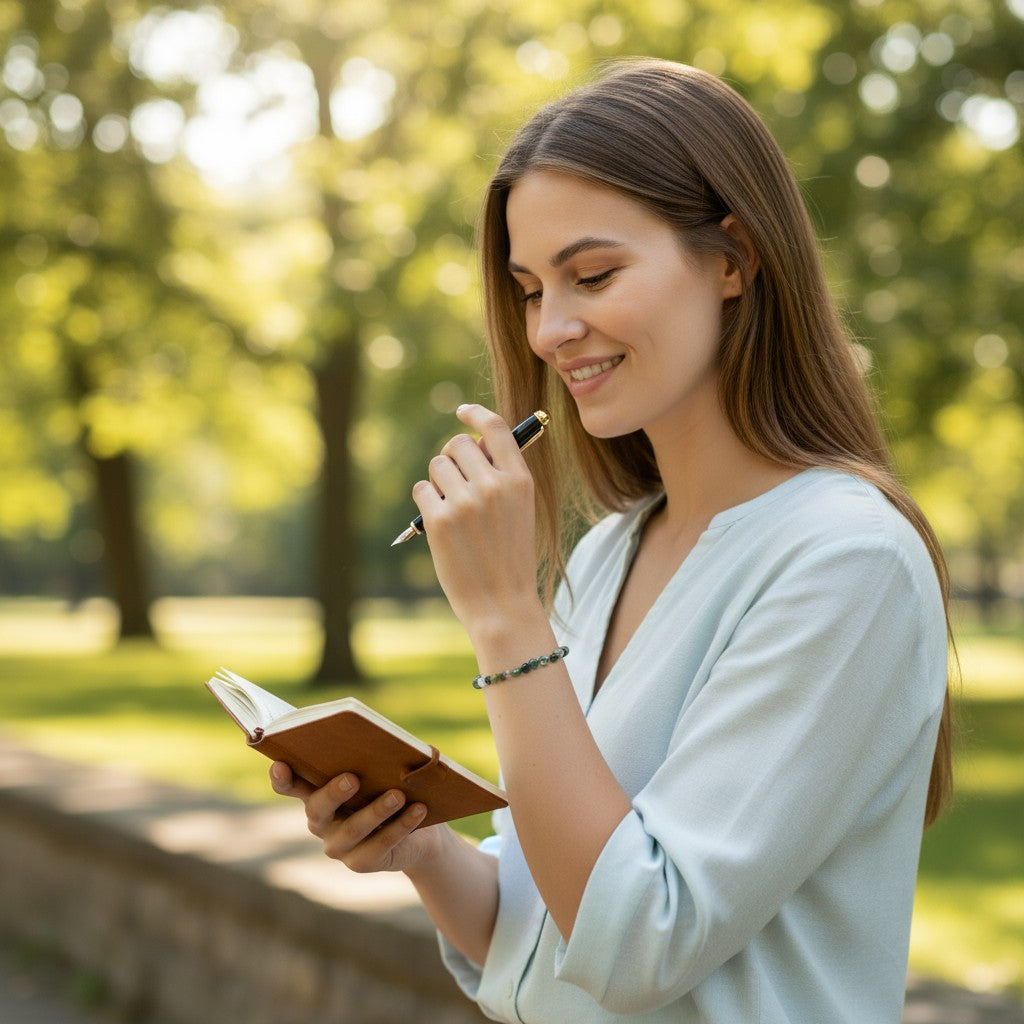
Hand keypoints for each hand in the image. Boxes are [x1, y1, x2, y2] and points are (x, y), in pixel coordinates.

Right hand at [269, 762, 444, 873]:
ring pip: (353, 829)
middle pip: (318, 808)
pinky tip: (418, 809)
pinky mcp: (360, 863)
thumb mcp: (382, 772)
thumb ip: (376, 758)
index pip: (291, 786)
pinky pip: (380, 845)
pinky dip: (401, 826)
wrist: (417, 832)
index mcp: (318, 792)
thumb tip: (390, 743)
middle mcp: (321, 822)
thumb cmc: (391, 788)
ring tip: (397, 795)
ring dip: (376, 810)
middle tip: (352, 778)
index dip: (282, 778)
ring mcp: (338, 845)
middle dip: (333, 793)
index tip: (280, 764)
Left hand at [412, 404, 541, 632]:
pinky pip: (421, 489)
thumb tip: (471, 444)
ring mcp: (465, 502)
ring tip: (450, 508)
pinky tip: (439, 523)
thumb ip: (501, 475)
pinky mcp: (440, 519)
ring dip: (437, 481)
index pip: (495, 428)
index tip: (462, 412)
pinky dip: (425, 501)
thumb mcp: (520, 510)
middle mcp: (493, 485)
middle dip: (451, 456)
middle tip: (452, 478)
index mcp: (519, 480)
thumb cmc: (509, 556)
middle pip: (457, 444)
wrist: (502, 602)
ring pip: (437, 465)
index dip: (475, 414)